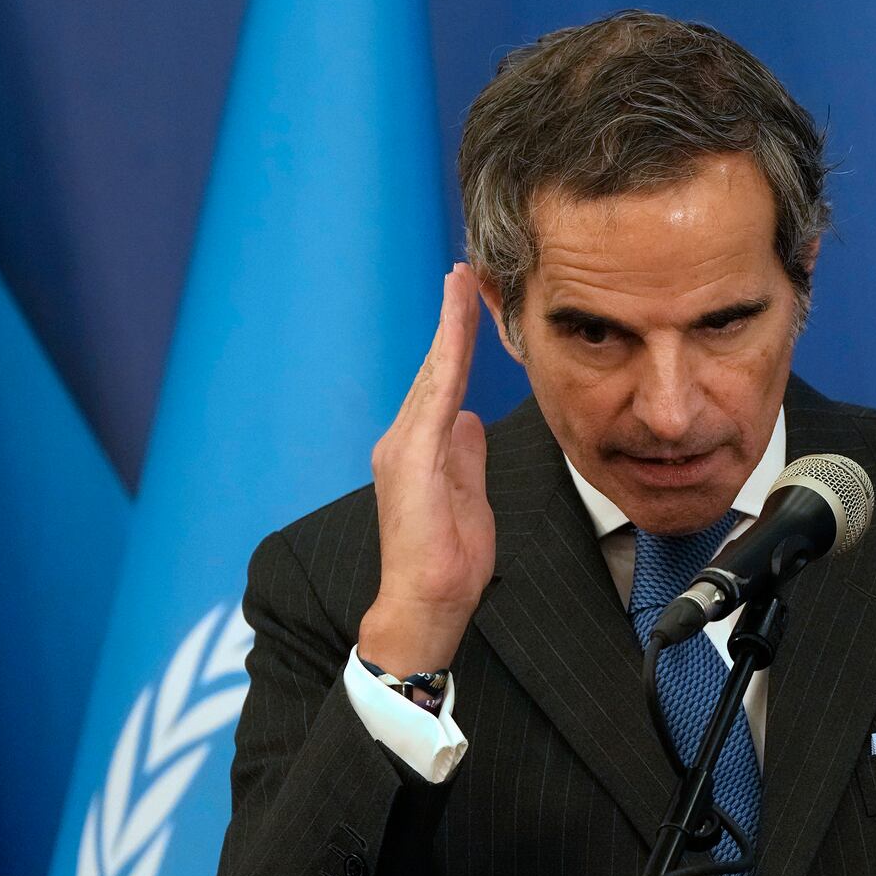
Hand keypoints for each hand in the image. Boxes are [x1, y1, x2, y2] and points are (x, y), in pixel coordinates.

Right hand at [358, 263, 495, 676]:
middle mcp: (404, 440)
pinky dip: (447, 355)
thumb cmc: (448, 561)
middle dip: (450, 318)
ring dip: (449, 325)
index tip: (467, 302)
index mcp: (418, 450)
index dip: (454, 341)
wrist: (427, 602)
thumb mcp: (468, 496)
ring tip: (462, 282)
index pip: (441, 384)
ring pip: (434, 372)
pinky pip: (436, 393)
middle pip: (434, 368)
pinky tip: (458, 325)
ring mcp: (404, 446)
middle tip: (465, 272)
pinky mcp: (412, 457)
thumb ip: (465, 455)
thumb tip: (471, 420)